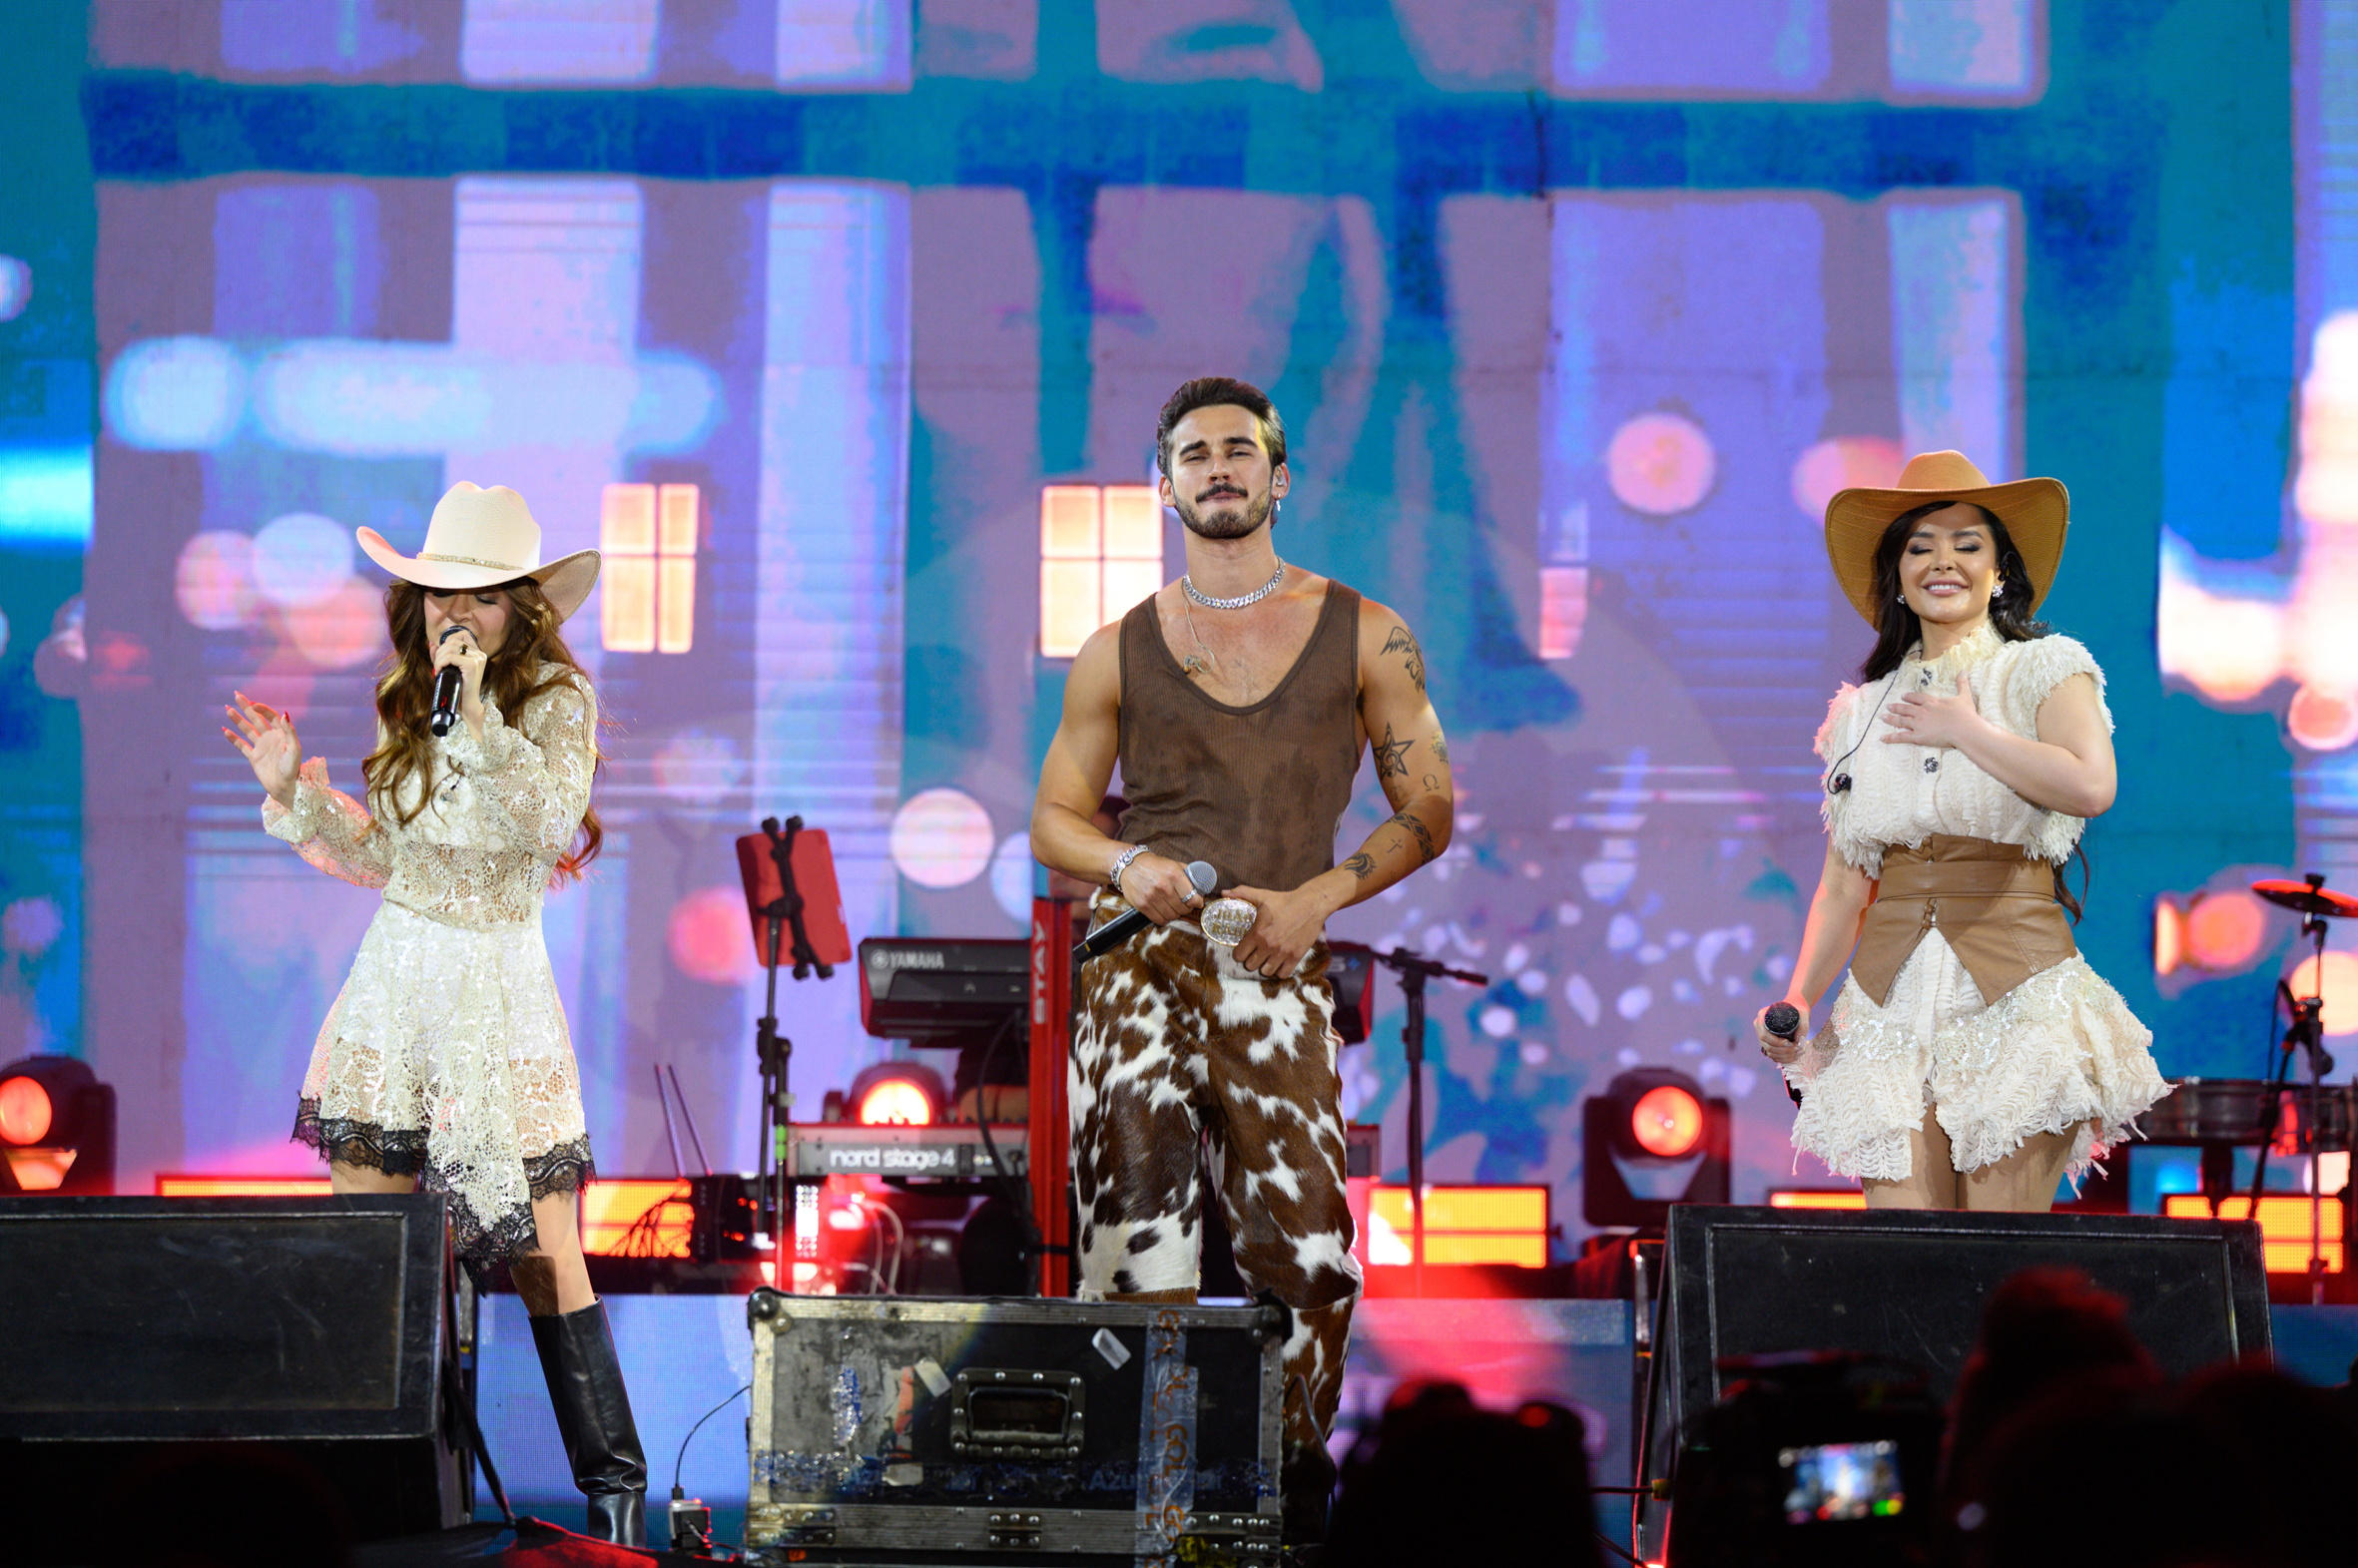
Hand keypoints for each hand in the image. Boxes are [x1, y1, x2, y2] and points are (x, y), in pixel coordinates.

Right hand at [224, 690, 301, 806]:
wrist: (286, 787)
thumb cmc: (293, 768)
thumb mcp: (294, 749)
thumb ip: (289, 731)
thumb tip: (284, 714)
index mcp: (281, 734)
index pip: (270, 716)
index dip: (261, 708)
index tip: (252, 705)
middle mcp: (270, 738)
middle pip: (256, 718)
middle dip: (246, 706)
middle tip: (236, 694)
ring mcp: (261, 747)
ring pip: (247, 729)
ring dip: (237, 719)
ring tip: (227, 708)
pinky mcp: (254, 758)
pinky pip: (241, 745)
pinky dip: (233, 738)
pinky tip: (224, 730)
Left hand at [432, 628, 489, 726]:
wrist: (467, 704)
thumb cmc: (458, 687)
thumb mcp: (449, 668)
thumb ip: (441, 655)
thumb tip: (432, 643)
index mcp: (478, 653)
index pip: (462, 634)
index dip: (448, 641)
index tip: (442, 655)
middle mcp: (480, 654)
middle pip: (454, 640)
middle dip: (440, 651)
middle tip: (437, 665)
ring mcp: (477, 659)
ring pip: (451, 647)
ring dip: (439, 657)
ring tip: (438, 668)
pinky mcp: (472, 665)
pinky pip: (451, 657)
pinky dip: (441, 662)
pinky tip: (440, 671)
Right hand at [1117, 852, 1205, 925]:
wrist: (1130, 865)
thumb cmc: (1154, 865)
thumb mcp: (1173, 864)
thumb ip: (1188, 875)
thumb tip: (1201, 888)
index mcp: (1174, 875)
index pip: (1192, 898)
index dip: (1197, 903)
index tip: (1197, 903)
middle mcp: (1163, 886)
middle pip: (1183, 909)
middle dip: (1186, 909)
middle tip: (1185, 905)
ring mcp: (1152, 897)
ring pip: (1172, 916)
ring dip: (1175, 914)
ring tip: (1174, 908)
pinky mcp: (1142, 905)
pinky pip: (1159, 920)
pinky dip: (1164, 919)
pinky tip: (1164, 912)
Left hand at [1224, 883, 1330, 980]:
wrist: (1311, 905)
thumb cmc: (1284, 900)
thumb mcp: (1262, 896)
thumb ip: (1241, 894)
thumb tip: (1224, 893)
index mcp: (1258, 933)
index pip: (1239, 955)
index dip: (1239, 953)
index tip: (1244, 949)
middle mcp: (1269, 945)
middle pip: (1250, 965)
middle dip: (1251, 960)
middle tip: (1255, 953)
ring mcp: (1283, 952)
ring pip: (1266, 972)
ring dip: (1265, 966)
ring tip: (1267, 959)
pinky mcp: (1295, 956)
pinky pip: (1283, 974)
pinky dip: (1280, 971)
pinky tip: (1279, 963)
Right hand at [1753, 1000, 1808, 1064]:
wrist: (1796, 1009)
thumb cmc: (1798, 1009)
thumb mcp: (1803, 1013)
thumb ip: (1803, 1026)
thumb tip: (1798, 1040)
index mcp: (1762, 1017)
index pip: (1764, 1035)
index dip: (1776, 1042)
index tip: (1789, 1042)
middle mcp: (1760, 1027)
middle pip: (1767, 1046)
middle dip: (1783, 1051)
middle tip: (1797, 1049)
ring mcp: (1763, 1037)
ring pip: (1770, 1052)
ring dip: (1785, 1056)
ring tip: (1798, 1053)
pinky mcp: (1769, 1043)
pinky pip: (1773, 1055)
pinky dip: (1783, 1059)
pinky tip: (1794, 1056)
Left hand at [1880, 670, 1985, 750]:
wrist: (1964, 729)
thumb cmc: (1965, 714)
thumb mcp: (1964, 696)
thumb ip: (1962, 683)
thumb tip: (1964, 670)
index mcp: (1932, 702)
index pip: (1917, 698)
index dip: (1909, 697)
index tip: (1903, 696)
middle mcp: (1922, 712)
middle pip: (1906, 708)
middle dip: (1897, 707)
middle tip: (1888, 706)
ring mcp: (1918, 724)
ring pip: (1900, 720)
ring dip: (1890, 719)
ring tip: (1883, 717)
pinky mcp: (1918, 736)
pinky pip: (1901, 737)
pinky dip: (1891, 738)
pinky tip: (1882, 738)